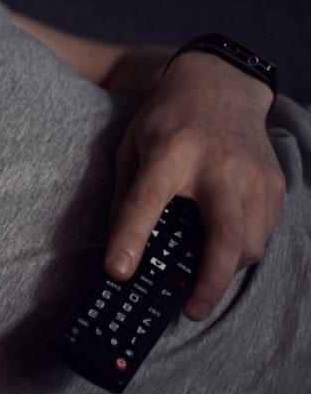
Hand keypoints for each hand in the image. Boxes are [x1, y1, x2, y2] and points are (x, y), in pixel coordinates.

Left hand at [106, 52, 283, 320]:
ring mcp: (253, 175)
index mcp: (170, 154)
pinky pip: (264, 232)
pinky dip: (244, 250)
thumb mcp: (131, 147)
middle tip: (190, 310)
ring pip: (250, 244)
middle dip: (209, 283)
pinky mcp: (274, 182)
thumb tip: (120, 248)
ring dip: (227, 270)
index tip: (118, 273)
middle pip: (223, 238)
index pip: (146, 203)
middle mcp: (217, 166)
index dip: (130, 241)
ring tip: (202, 277)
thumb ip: (125, 195)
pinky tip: (223, 248)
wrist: (219, 84)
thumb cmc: (166, 119)